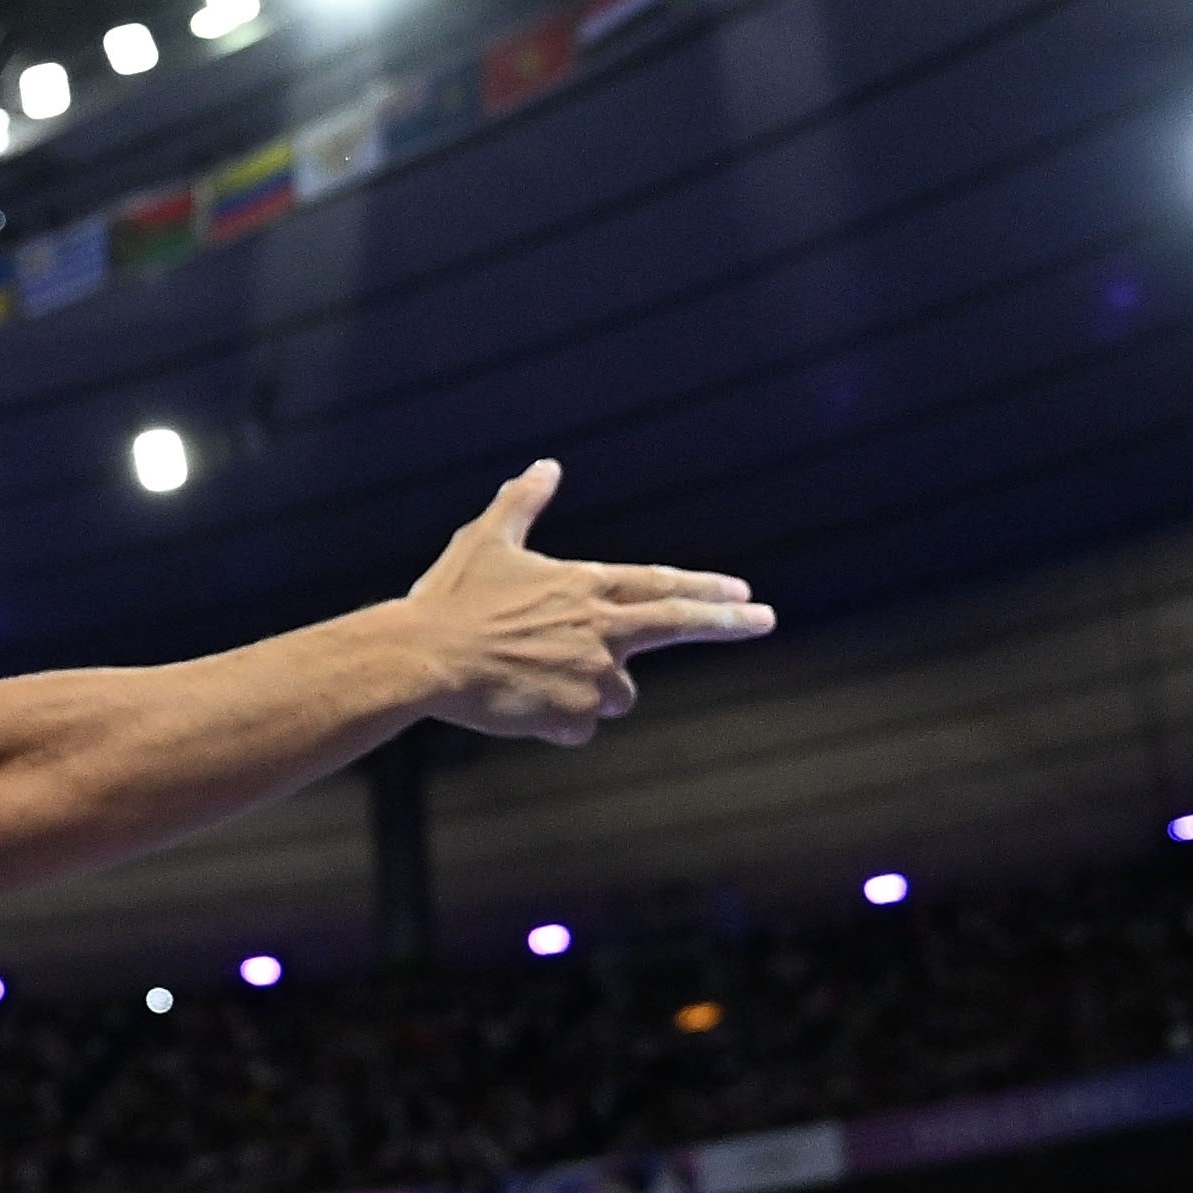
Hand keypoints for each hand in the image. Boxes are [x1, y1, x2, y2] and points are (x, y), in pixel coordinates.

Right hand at [401, 461, 771, 744]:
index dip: (705, 588)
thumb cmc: (451, 598)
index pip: (662, 583)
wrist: (426, 657)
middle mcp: (601, 627)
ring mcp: (592, 673)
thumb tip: (546, 464)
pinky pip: (580, 728)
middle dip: (729, 621)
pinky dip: (559, 722)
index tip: (743, 593)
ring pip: (618, 693)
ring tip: (534, 676)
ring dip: (592, 690)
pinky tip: (521, 706)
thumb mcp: (486, 540)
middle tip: (766, 619)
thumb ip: (522, 503)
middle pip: (679, 623)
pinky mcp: (574, 714)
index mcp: (586, 585)